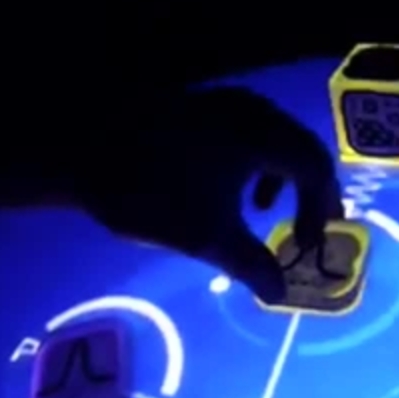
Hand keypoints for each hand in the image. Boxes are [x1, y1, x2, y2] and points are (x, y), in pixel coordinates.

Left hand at [80, 86, 343, 304]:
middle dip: (306, 193)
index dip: (320, 211)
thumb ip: (251, 265)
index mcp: (263, 135)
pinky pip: (244, 132)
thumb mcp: (207, 238)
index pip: (316, 169)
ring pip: (271, 138)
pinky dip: (250, 162)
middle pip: (299, 148)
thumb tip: (279, 294)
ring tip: (261, 210)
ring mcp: (221, 103)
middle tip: (304, 229)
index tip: (307, 246)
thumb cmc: (153, 194)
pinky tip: (224, 188)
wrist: (78, 151)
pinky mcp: (195, 106)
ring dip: (277, 177)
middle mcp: (250, 110)